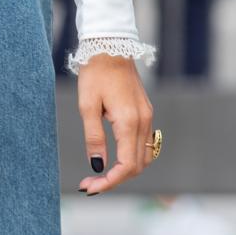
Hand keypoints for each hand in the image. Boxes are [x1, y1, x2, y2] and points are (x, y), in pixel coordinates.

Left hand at [76, 54, 154, 194]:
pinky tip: (114, 160)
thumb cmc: (95, 74)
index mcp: (129, 122)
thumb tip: (98, 166)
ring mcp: (148, 117)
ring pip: (144, 157)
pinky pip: (145, 145)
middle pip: (137, 166)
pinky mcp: (146, 113)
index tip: (90, 187)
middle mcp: (144, 122)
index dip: (110, 182)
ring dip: (125, 171)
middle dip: (114, 180)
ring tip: (100, 175)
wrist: (111, 47)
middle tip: (89, 184)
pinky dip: (132, 158)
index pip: (126, 165)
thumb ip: (94, 138)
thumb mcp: (87, 107)